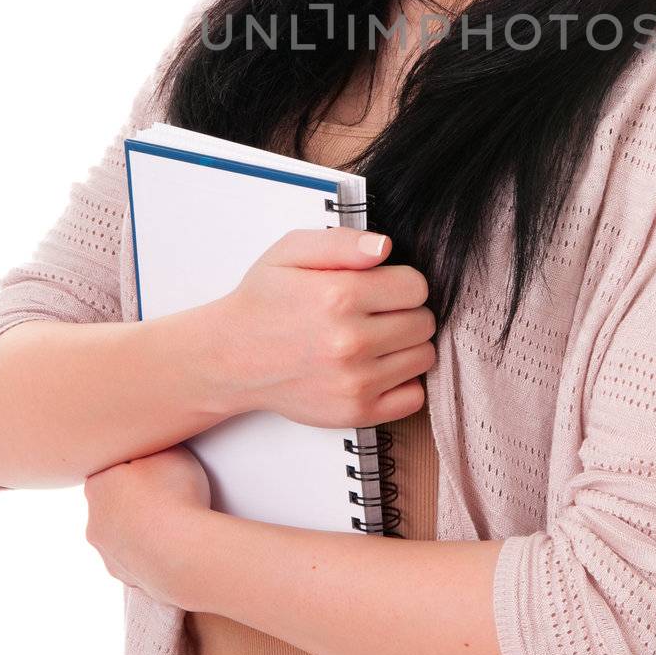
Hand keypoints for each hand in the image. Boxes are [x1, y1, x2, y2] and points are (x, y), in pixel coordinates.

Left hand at [83, 445, 211, 608]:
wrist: (181, 552)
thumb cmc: (173, 494)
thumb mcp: (169, 450)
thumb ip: (154, 446)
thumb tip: (151, 445)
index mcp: (98, 484)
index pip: (111, 468)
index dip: (134, 466)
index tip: (154, 467)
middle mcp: (94, 519)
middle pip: (114, 502)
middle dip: (135, 498)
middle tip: (167, 494)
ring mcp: (106, 552)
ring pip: (122, 533)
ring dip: (141, 527)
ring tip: (172, 523)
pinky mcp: (123, 575)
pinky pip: (135, 557)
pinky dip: (149, 551)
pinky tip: (169, 546)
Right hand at [199, 226, 437, 429]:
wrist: (231, 357)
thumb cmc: (264, 302)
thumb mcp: (291, 251)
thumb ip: (342, 242)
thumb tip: (385, 247)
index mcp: (339, 296)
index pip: (416, 286)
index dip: (401, 282)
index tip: (380, 287)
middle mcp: (350, 342)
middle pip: (424, 322)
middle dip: (405, 312)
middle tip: (374, 313)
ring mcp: (355, 382)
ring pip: (423, 357)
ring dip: (406, 346)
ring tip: (373, 338)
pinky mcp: (356, 412)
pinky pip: (413, 398)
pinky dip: (402, 382)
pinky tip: (376, 367)